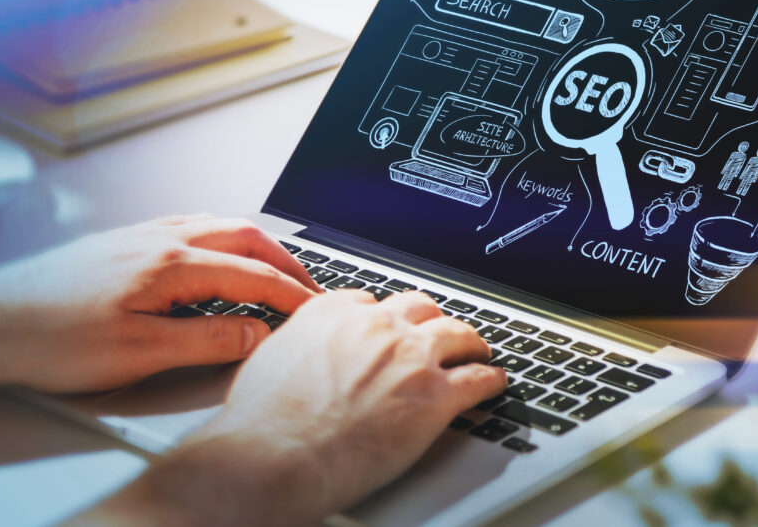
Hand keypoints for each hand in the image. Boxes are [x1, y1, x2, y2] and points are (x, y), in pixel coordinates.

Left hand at [0, 214, 320, 391]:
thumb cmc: (50, 338)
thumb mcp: (139, 352)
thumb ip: (208, 338)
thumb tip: (258, 332)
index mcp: (170, 264)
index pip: (253, 274)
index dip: (293, 295)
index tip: (318, 311)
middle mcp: (161, 238)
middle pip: (246, 236)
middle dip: (287, 260)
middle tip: (311, 287)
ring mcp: (142, 234)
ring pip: (220, 224)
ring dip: (258, 244)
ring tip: (277, 269)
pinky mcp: (125, 241)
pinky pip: (192, 225)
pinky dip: (225, 237)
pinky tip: (220, 254)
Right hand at [80, 291, 505, 525]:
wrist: (275, 457)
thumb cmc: (262, 422)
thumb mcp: (268, 360)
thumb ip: (297, 344)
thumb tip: (299, 352)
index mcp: (333, 312)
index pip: (373, 301)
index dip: (386, 317)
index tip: (392, 327)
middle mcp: (376, 325)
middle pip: (420, 307)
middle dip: (430, 320)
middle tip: (437, 334)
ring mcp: (410, 357)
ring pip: (457, 333)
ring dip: (470, 341)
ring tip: (477, 350)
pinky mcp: (435, 395)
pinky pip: (478, 377)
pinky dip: (491, 378)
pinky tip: (494, 383)